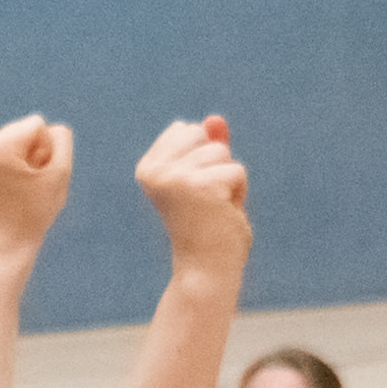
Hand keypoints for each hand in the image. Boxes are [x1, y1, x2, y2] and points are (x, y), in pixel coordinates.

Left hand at [0, 116, 73, 258]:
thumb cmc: (33, 215)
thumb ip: (62, 141)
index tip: (36, 179)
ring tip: (19, 190)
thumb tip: (49, 128)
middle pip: (25, 130)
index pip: (38, 125)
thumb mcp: (59, 175)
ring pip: (17, 140)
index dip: (46, 152)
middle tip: (27, 188)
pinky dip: (13, 166)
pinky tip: (11, 189)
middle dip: (34, 154)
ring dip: (25, 162)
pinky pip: (6, 151)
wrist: (2, 248)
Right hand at [136, 116, 250, 279]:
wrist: (206, 270)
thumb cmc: (207, 226)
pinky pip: (237, 171)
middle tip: (206, 201)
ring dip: (229, 181)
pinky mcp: (200, 186)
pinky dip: (238, 193)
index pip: (187, 130)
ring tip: (215, 208)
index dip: (203, 158)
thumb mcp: (206, 177)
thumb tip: (215, 118)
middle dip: (217, 165)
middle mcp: (155, 170)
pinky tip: (223, 214)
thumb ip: (209, 146)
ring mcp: (175, 177)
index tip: (193, 191)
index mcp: (148, 168)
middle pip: (204, 136)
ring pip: (222, 152)